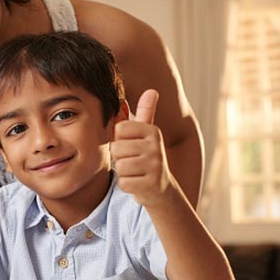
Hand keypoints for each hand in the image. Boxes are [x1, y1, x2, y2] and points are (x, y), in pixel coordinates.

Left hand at [111, 90, 175, 205]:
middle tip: (134, 162)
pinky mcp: (152, 185)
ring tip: (136, 172)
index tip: (131, 146)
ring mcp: (156, 166)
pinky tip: (138, 183)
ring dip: (124, 172)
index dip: (119, 140)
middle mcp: (156, 146)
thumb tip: (152, 91)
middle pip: (117, 148)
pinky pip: (124, 183)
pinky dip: (127, 186)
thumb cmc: (146, 158)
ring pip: (120, 166)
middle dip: (120, 158)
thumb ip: (143, 114)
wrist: (161, 189)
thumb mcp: (144, 136)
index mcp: (153, 131)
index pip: (119, 129)